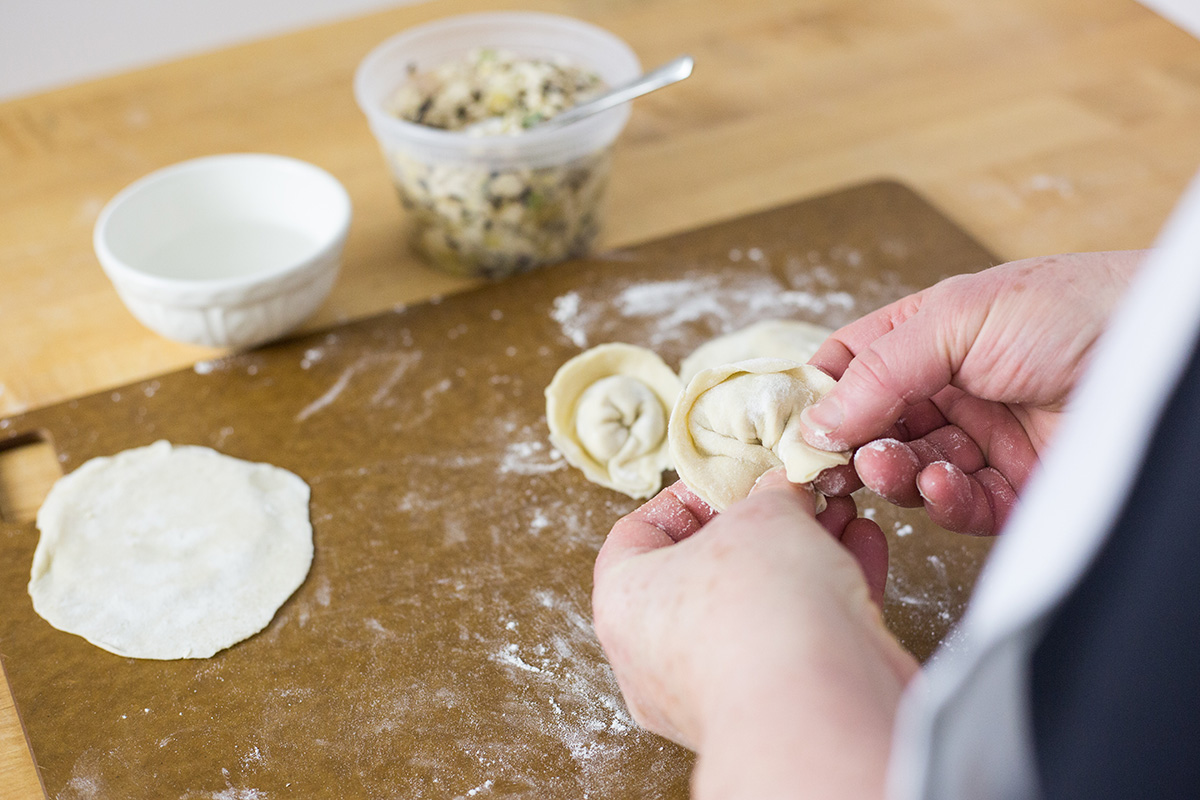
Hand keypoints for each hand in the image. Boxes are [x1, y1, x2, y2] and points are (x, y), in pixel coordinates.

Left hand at [592, 472, 916, 798]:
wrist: (818, 712)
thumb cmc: (758, 612)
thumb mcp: (762, 513)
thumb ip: (770, 493)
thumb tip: (784, 488)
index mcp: (625, 604)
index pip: (638, 533)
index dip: (688, 495)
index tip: (732, 476)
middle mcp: (659, 655)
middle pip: (708, 566)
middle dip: (765, 522)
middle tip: (798, 494)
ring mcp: (718, 686)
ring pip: (761, 601)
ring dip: (807, 550)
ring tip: (841, 512)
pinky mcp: (778, 704)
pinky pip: (799, 635)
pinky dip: (832, 590)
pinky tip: (863, 546)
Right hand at [805, 251, 1142, 533]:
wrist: (1162, 358)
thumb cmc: (1074, 308)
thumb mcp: (959, 318)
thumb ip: (881, 370)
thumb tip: (816, 419)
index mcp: (927, 337)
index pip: (851, 368)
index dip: (821, 396)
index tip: (795, 425)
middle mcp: (948, 389)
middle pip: (872, 428)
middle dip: (852, 446)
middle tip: (836, 462)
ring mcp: (979, 440)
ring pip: (909, 471)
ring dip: (894, 473)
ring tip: (892, 466)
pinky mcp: (1012, 489)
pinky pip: (958, 505)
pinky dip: (942, 500)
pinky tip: (941, 482)